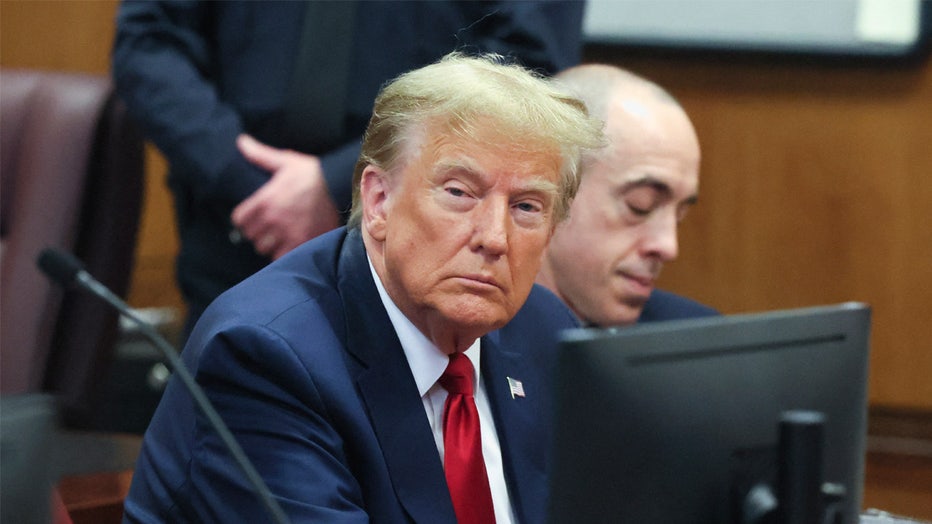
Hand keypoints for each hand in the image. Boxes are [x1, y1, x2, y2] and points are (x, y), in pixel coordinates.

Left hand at [231, 134, 340, 259]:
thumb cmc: (311, 174)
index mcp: (265, 200)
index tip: (249, 217)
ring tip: (275, 236)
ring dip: (268, 244)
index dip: (243, 219)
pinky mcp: (301, 243)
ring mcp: (287, 233)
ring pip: (264, 248)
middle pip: (251, 236)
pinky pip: (281, 256)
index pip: (239, 220)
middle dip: (256, 231)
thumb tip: (240, 141)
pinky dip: (282, 252)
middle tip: (264, 227)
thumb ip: (260, 155)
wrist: (339, 187)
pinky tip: (287, 244)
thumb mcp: (285, 161)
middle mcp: (273, 219)